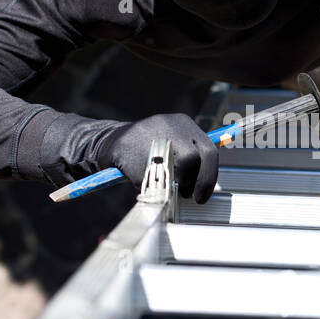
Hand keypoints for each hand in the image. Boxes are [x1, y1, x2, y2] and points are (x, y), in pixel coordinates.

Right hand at [97, 112, 217, 202]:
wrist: (111, 141)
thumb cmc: (149, 146)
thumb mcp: (174, 140)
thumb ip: (190, 154)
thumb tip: (205, 180)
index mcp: (183, 123)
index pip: (209, 152)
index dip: (209, 178)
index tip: (202, 195)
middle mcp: (169, 127)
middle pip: (193, 159)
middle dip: (193, 182)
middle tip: (186, 193)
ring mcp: (149, 139)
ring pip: (172, 170)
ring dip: (171, 184)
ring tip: (165, 184)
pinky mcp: (132, 153)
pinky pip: (149, 177)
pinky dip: (149, 184)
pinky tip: (144, 178)